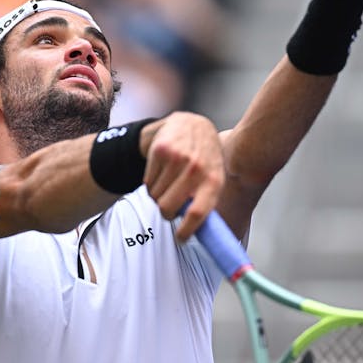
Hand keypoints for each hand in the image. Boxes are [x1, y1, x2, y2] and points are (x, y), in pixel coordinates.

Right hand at [141, 112, 224, 241]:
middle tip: (169, 208)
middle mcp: (196, 169)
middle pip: (168, 208)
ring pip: (154, 196)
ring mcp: (178, 158)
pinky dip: (150, 183)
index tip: (180, 238)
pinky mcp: (161, 151)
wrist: (191, 124)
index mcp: (214, 180)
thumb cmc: (205, 157)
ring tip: (168, 183)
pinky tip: (162, 171)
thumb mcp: (215, 177)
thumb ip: (207, 201)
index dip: (186, 231)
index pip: (197, 213)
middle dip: (165, 212)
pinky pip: (147, 182)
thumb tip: (206, 235)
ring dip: (158, 195)